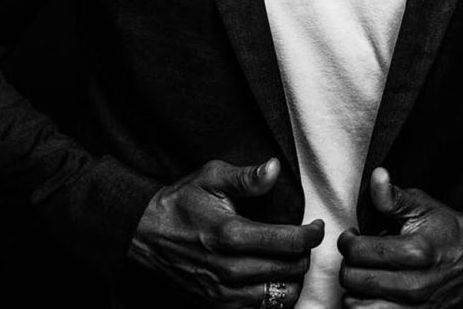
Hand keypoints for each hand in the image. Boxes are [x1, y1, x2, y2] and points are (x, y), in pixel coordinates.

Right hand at [129, 157, 323, 306]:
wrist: (145, 234)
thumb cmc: (181, 202)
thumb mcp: (211, 177)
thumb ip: (247, 176)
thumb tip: (274, 168)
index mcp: (232, 234)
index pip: (290, 242)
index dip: (312, 235)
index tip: (316, 227)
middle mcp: (231, 268)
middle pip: (290, 270)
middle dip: (304, 254)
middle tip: (303, 239)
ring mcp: (224, 292)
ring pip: (280, 296)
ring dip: (292, 278)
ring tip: (290, 259)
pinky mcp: (217, 305)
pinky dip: (273, 296)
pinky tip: (271, 278)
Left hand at [337, 168, 462, 308]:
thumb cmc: (446, 230)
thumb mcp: (422, 205)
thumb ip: (393, 196)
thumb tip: (377, 176)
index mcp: (415, 252)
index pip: (358, 252)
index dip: (347, 240)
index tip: (353, 236)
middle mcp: (414, 285)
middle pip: (354, 279)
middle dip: (349, 263)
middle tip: (357, 254)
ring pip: (357, 307)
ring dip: (354, 289)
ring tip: (363, 274)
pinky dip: (366, 306)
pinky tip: (372, 292)